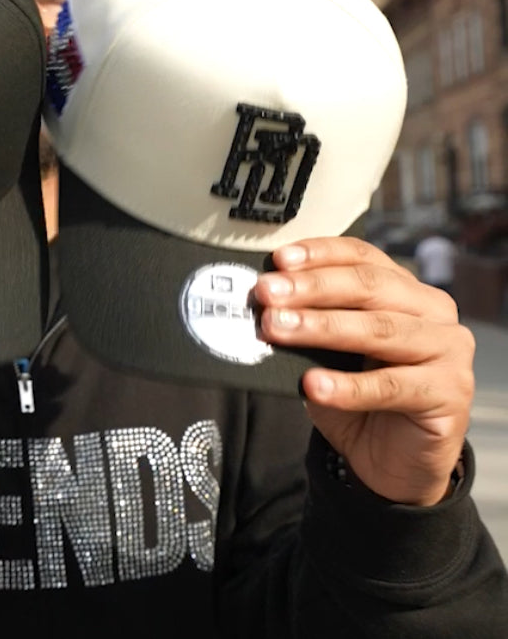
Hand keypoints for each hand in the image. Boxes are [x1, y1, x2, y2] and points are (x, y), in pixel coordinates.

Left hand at [255, 237, 473, 505]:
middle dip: (311, 288)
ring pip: (378, 329)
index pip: (360, 256)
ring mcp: (447, 350)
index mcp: (403, 288)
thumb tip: (263, 303)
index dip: (318, 254)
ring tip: (277, 329)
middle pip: (368, 287)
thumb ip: (308, 322)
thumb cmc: (358, 394)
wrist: (392, 460)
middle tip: (266, 293)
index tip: (278, 259)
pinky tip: (313, 385)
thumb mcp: (327, 352)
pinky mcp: (450, 394)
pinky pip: (391, 386)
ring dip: (321, 327)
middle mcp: (432, 310)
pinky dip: (347, 386)